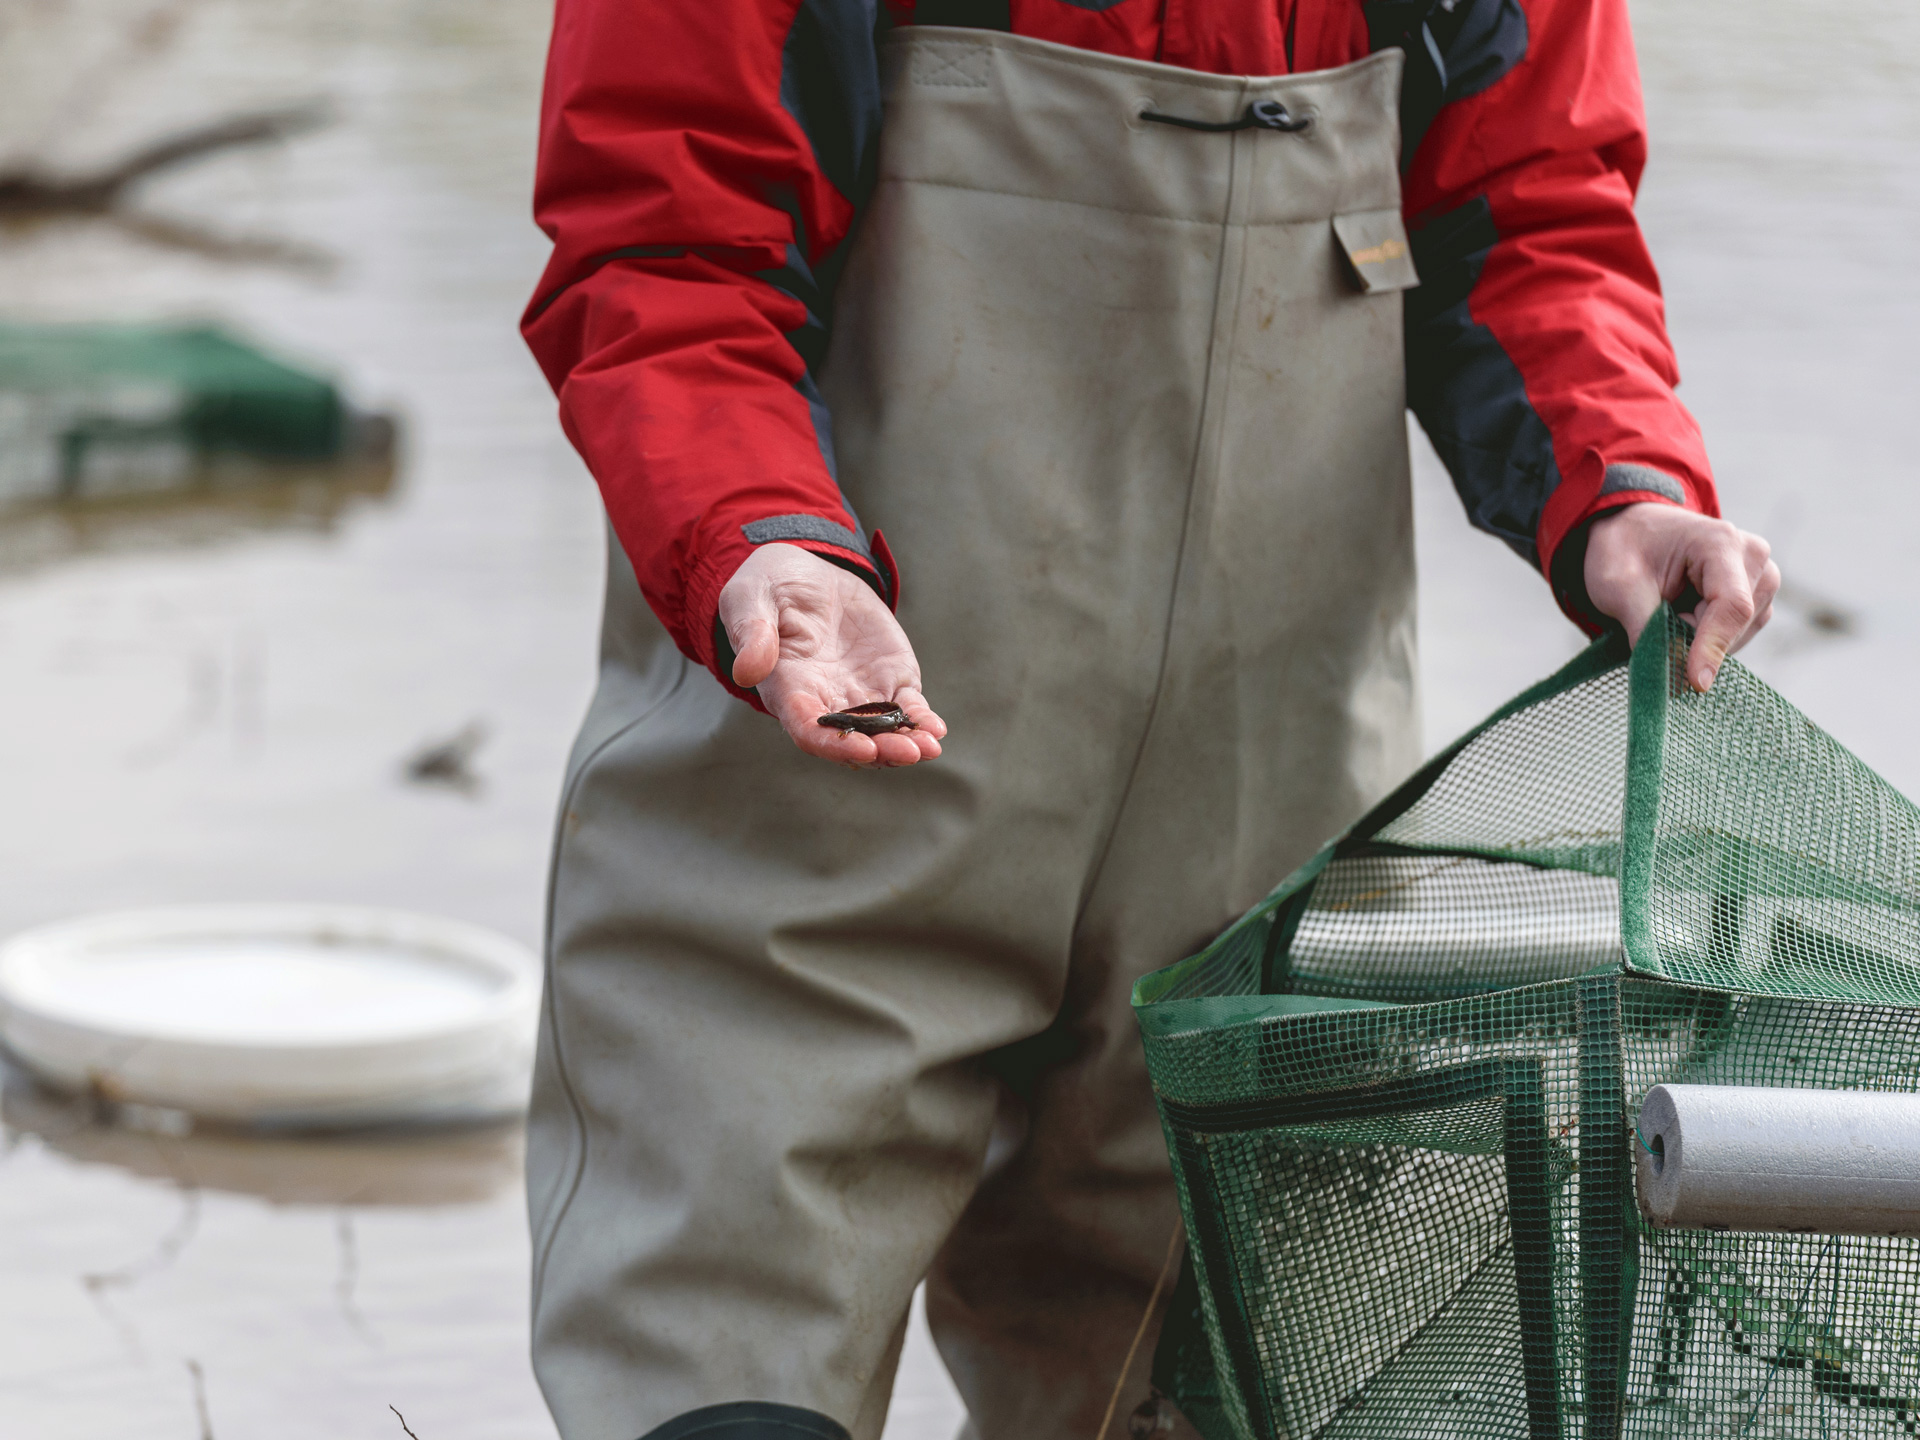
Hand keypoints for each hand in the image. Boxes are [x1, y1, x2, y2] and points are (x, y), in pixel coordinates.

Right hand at [718, 543, 947, 767]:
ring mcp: (859, 692)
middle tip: (909, 751)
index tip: (863, 749)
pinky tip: (936, 729)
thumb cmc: (767, 589)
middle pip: (853, 738)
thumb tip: (747, 671)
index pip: (810, 730)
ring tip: (929, 746)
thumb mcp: (749, 600)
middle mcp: (824, 700)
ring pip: (883, 729)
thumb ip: (752, 633)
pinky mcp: (887, 677)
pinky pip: (906, 705)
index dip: (836, 744)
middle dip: (881, 749)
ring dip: (906, 742)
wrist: (803, 577)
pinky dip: (921, 718)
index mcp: (788, 689)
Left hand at [1584, 503, 1779, 691]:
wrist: (1632, 530)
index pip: (1731, 605)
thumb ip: (1646, 629)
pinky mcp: (1756, 597)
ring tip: (1667, 608)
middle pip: (1736, 624)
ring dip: (1698, 639)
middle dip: (1694, 640)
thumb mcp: (1618, 585)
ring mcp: (1761, 578)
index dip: (1713, 647)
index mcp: (1721, 543)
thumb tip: (1672, 679)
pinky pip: (1737, 636)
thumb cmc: (1623, 550)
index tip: (1695, 683)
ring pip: (1739, 635)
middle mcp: (1753, 557)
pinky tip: (1682, 615)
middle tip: (1652, 618)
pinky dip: (1705, 638)